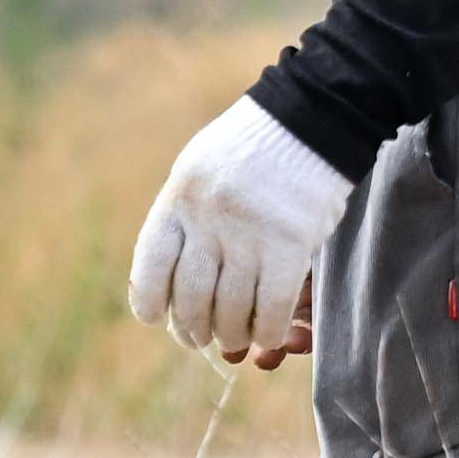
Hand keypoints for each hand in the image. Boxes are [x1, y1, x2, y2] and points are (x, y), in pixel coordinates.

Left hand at [127, 98, 354, 372]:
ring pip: (230, 310)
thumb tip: (169, 277)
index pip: (151, 268)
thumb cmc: (251, 148)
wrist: (308, 119)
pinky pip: (270, 308)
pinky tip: (267, 335)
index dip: (150, 302)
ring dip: (230, 335)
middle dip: (192, 329)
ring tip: (232, 338)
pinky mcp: (289, 247)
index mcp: (178, 201)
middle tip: (198, 339)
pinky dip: (266, 330)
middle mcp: (207, 222)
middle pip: (192, 298)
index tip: (156, 318)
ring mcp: (248, 236)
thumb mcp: (197, 171)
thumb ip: (184, 219)